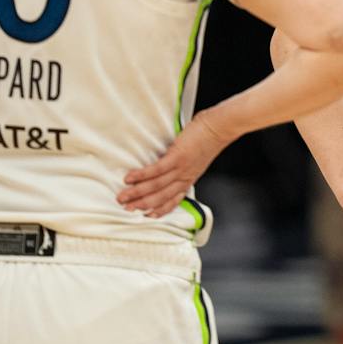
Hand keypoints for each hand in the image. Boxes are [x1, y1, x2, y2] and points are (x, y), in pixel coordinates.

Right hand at [117, 111, 234, 217]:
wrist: (219, 128)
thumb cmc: (208, 140)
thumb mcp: (196, 160)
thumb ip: (183, 167)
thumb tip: (168, 167)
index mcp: (188, 179)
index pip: (172, 201)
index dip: (158, 209)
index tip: (145, 214)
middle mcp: (184, 178)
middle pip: (160, 197)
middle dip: (141, 204)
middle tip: (125, 207)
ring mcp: (181, 169)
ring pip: (156, 186)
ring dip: (137, 193)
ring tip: (123, 196)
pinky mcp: (177, 157)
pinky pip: (156, 170)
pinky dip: (141, 176)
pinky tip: (130, 178)